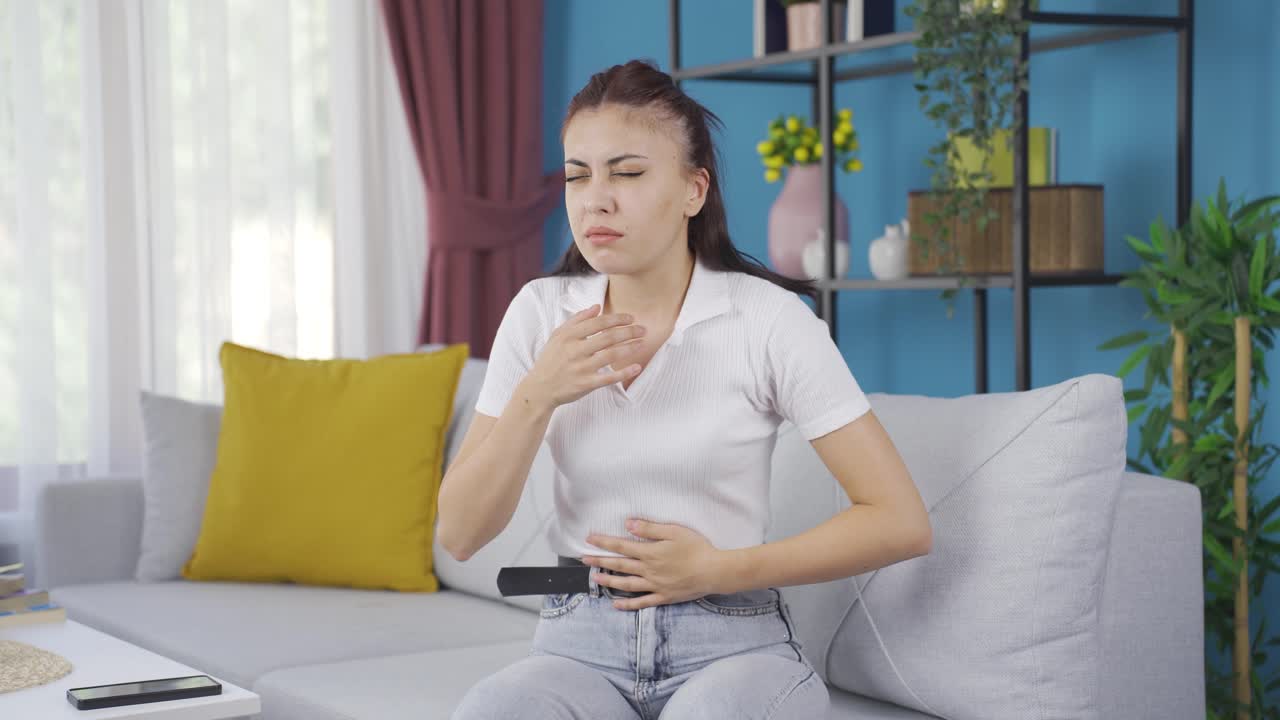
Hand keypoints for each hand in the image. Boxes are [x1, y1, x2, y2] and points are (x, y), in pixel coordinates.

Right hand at [522, 304, 646, 409]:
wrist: (539, 388)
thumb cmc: (550, 360)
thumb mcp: (557, 336)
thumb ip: (577, 320)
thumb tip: (597, 307)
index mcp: (568, 336)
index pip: (598, 323)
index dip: (617, 319)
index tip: (631, 318)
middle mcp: (575, 351)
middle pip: (608, 337)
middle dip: (628, 331)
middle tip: (643, 329)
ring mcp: (581, 368)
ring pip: (610, 355)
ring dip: (630, 348)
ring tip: (642, 343)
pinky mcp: (585, 384)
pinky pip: (609, 378)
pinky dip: (624, 372)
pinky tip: (637, 367)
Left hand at [583, 519, 722, 609]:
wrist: (713, 571)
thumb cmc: (696, 548)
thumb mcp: (674, 531)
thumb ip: (649, 528)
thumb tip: (628, 523)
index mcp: (650, 552)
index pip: (621, 546)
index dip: (604, 542)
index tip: (589, 539)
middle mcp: (648, 570)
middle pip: (619, 565)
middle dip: (600, 561)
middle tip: (584, 560)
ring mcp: (655, 585)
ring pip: (626, 584)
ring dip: (609, 582)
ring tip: (595, 579)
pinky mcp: (663, 596)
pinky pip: (641, 602)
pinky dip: (627, 604)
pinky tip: (616, 604)